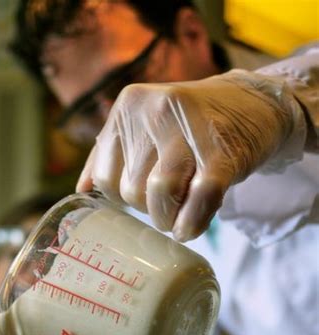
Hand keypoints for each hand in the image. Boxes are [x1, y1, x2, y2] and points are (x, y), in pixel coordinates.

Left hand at [77, 69, 303, 241]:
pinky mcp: (222, 149)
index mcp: (127, 106)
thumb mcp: (144, 126)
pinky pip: (199, 197)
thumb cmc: (191, 126)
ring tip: (180, 215)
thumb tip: (81, 191)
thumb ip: (111, 153)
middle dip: (148, 209)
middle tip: (169, 204)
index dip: (124, 199)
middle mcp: (153, 110)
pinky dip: (192, 221)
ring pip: (159, 194)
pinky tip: (191, 229)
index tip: (144, 198)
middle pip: (131, 190)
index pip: (106, 177)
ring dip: (169, 218)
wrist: (254, 104)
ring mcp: (188, 127)